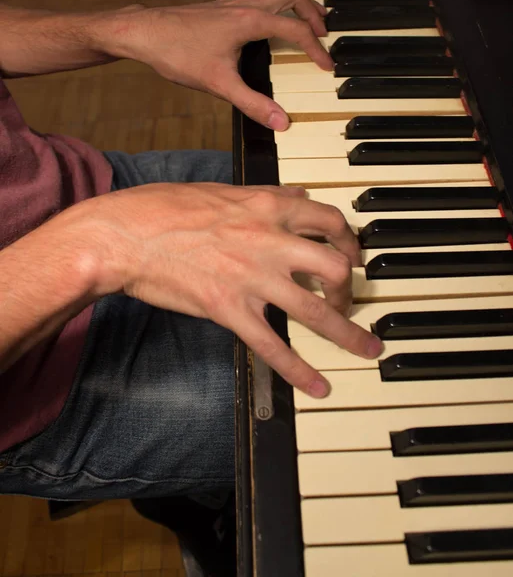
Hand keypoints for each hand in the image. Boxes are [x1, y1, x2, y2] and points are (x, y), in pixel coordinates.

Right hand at [78, 183, 381, 397]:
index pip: (330, 220)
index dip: (350, 241)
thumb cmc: (164, 208)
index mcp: (267, 208)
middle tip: (349, 302)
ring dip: (348, 333)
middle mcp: (269, 241)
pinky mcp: (229, 309)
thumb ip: (267, 196)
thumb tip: (298, 197)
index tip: (352, 255)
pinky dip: (298, 370)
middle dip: (352, 288)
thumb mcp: (222, 190)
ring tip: (367, 350)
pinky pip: (272, 345)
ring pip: (314, 310)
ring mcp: (252, 278)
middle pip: (335, 266)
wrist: (124, 235)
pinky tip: (316, 386)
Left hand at [101, 0, 332, 130]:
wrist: (145, 34)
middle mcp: (244, 6)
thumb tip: (280, 121)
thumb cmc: (177, 52)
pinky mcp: (221, 8)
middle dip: (312, 14)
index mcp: (250, 20)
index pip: (296, 30)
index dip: (316, 49)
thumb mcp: (219, 83)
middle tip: (324, 33)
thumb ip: (253, 104)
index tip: (326, 65)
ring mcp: (232, 4)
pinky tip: (268, 26)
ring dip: (295, 6)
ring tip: (305, 24)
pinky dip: (275, 8)